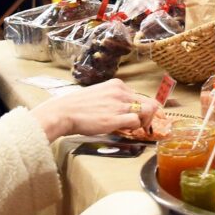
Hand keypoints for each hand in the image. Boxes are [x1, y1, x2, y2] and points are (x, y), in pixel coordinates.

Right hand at [31, 78, 158, 142]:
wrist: (65, 112)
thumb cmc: (79, 106)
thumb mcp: (100, 94)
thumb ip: (113, 98)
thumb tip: (124, 109)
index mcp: (117, 85)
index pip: (140, 95)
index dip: (143, 108)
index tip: (141, 116)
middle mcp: (121, 92)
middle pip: (149, 103)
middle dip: (149, 116)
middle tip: (144, 125)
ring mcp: (119, 104)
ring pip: (147, 111)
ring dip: (145, 122)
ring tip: (136, 129)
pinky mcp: (116, 118)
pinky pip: (136, 122)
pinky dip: (135, 127)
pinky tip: (127, 130)